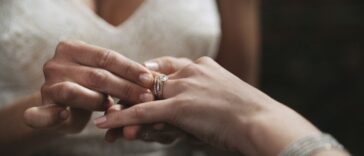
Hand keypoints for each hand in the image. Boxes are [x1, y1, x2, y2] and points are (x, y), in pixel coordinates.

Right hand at [23, 40, 154, 133]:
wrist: (62, 107)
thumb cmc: (90, 88)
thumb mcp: (104, 76)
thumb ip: (121, 75)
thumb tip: (155, 78)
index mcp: (73, 48)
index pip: (107, 57)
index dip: (130, 68)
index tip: (150, 79)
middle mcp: (56, 62)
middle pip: (96, 75)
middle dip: (125, 88)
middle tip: (147, 98)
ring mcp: (46, 84)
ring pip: (76, 93)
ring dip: (101, 103)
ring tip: (123, 112)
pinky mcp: (40, 107)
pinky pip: (41, 114)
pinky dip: (52, 116)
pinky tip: (64, 116)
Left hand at [94, 56, 318, 154]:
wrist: (264, 123)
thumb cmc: (251, 115)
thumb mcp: (228, 97)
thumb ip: (209, 94)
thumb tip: (198, 105)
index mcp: (202, 65)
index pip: (166, 66)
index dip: (149, 74)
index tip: (138, 80)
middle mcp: (190, 71)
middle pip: (151, 80)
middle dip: (132, 92)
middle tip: (114, 100)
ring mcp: (184, 87)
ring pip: (145, 96)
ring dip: (124, 107)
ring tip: (106, 116)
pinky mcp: (180, 107)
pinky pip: (144, 112)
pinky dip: (123, 118)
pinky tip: (106, 122)